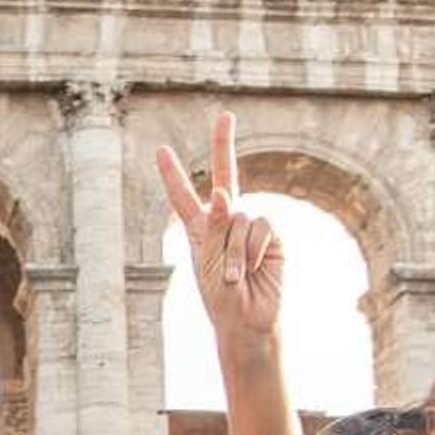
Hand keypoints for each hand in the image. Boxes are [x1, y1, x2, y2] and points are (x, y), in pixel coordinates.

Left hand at [155, 110, 285, 345]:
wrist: (247, 320)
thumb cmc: (219, 296)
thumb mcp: (206, 261)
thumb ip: (214, 225)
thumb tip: (225, 193)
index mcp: (200, 229)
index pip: (184, 197)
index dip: (173, 174)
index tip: (162, 150)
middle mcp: (226, 221)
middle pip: (227, 175)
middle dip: (225, 144)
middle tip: (226, 114)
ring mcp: (250, 226)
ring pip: (240, 217)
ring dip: (234, 250)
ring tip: (233, 276)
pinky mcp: (272, 236)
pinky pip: (260, 228)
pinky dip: (252, 249)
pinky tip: (254, 268)